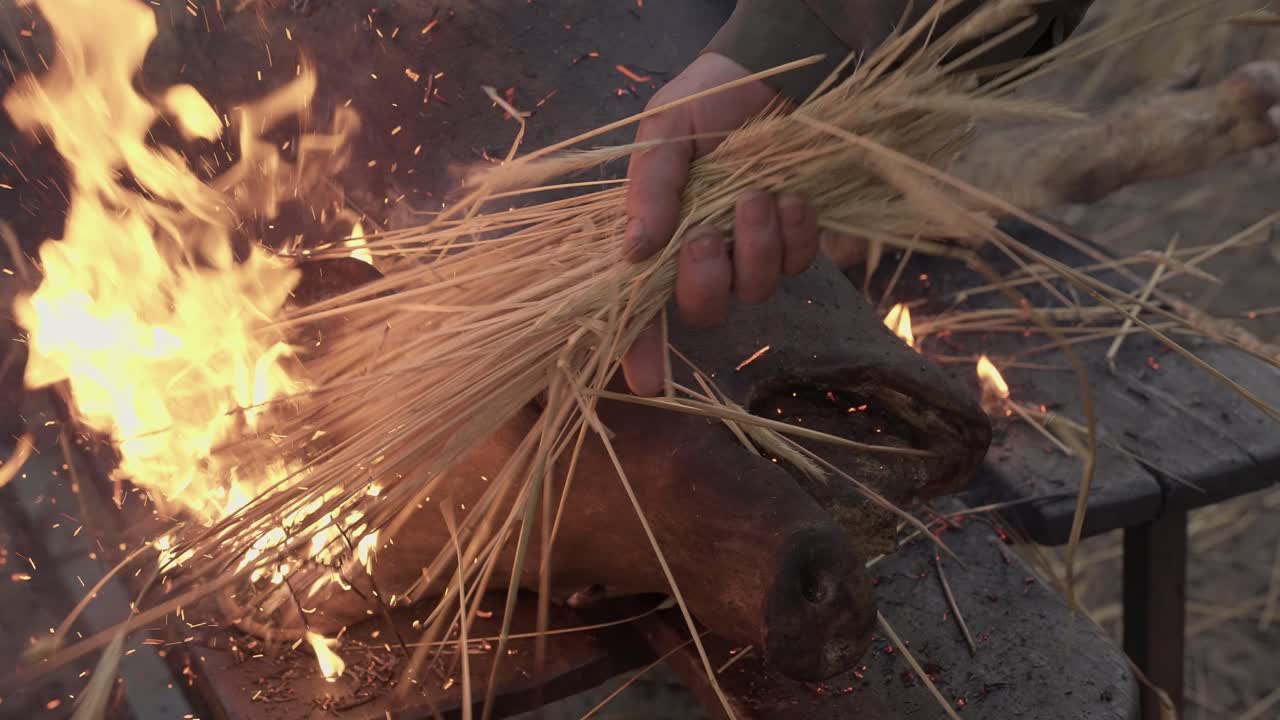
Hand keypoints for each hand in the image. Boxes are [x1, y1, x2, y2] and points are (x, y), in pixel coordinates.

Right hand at [620, 52, 821, 395]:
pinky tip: (790, 197)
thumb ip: (650, 189)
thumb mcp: (664, 133)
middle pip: (702, 309)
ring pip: (755, 290)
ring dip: (755, 244)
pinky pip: (799, 264)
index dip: (641, 349)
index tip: (645, 383)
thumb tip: (635, 251)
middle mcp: (703, 256)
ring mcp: (752, 253)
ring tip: (757, 193)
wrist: (772, 75)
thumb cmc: (706, 101)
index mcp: (658, 238)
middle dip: (706, 277)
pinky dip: (795, 232)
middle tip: (709, 230)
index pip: (641, 307)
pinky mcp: (797, 242)